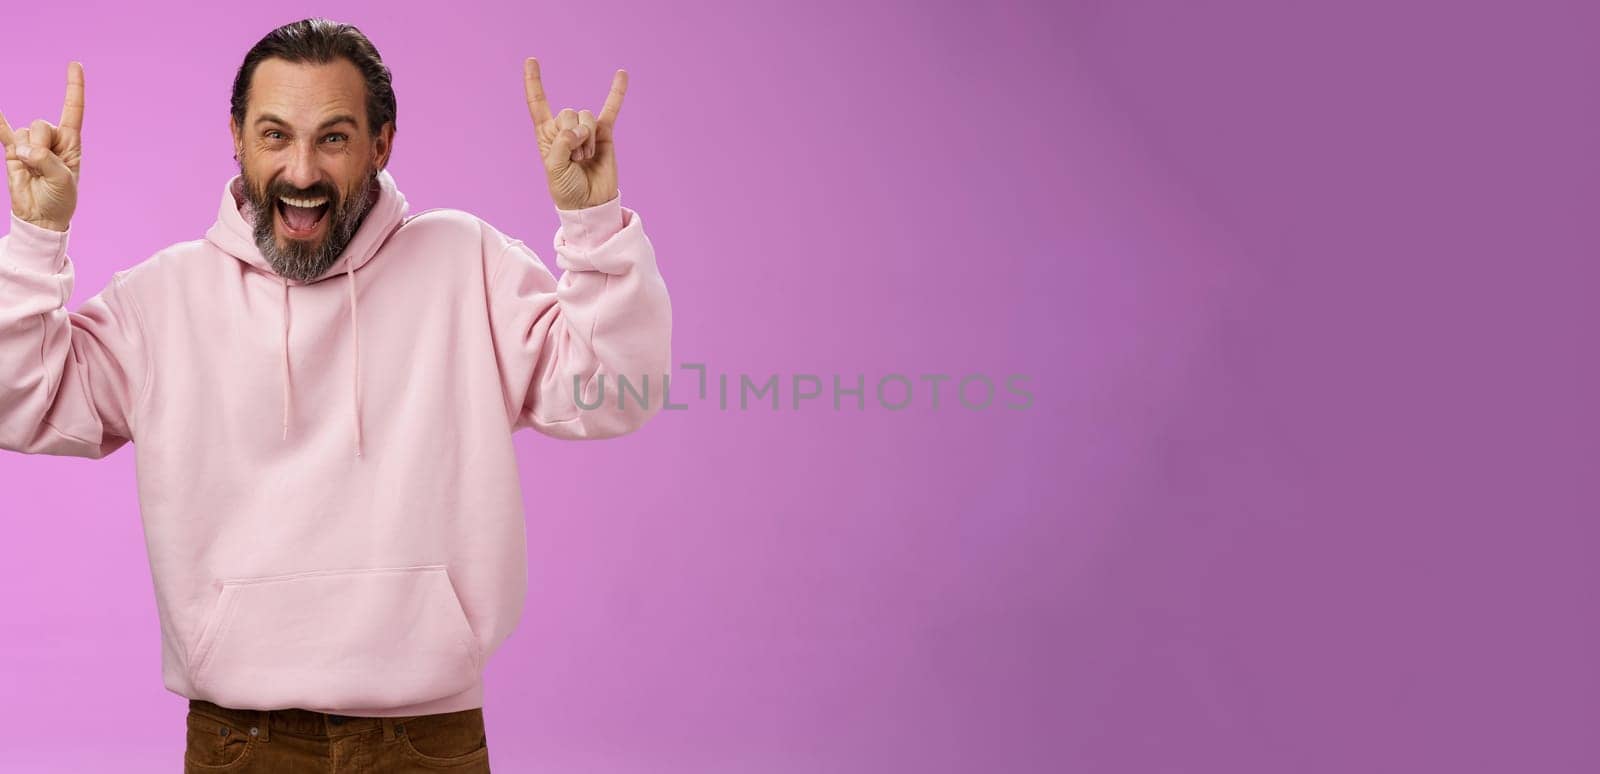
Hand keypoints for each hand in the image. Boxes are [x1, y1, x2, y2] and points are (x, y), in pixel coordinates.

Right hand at [0, 62, 84, 232]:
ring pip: (24, 132)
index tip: (75, 64)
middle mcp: (51, 139)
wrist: (41, 216)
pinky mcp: (12, 151)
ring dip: (27, 151)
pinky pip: (2, 132)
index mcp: (71, 142)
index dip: (74, 87)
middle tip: (42, 165)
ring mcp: (30, 144)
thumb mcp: (63, 180)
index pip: (73, 109)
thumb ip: (46, 161)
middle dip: (41, 144)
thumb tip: (24, 150)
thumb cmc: (60, 199)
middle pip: (42, 124)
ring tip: (31, 169)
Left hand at [524, 57, 625, 209]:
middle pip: (568, 113)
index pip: (538, 103)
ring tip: (587, 159)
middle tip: (575, 159)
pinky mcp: (605, 133)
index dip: (534, 82)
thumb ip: (561, 144)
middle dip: (572, 136)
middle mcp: (565, 128)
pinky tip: (622, 74)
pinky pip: (611, 109)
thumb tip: (579, 129)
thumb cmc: (566, 189)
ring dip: (587, 140)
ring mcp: (586, 130)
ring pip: (586, 117)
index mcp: (547, 134)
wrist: (590, 204)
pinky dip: (616, 92)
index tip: (531, 60)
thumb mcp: (554, 169)